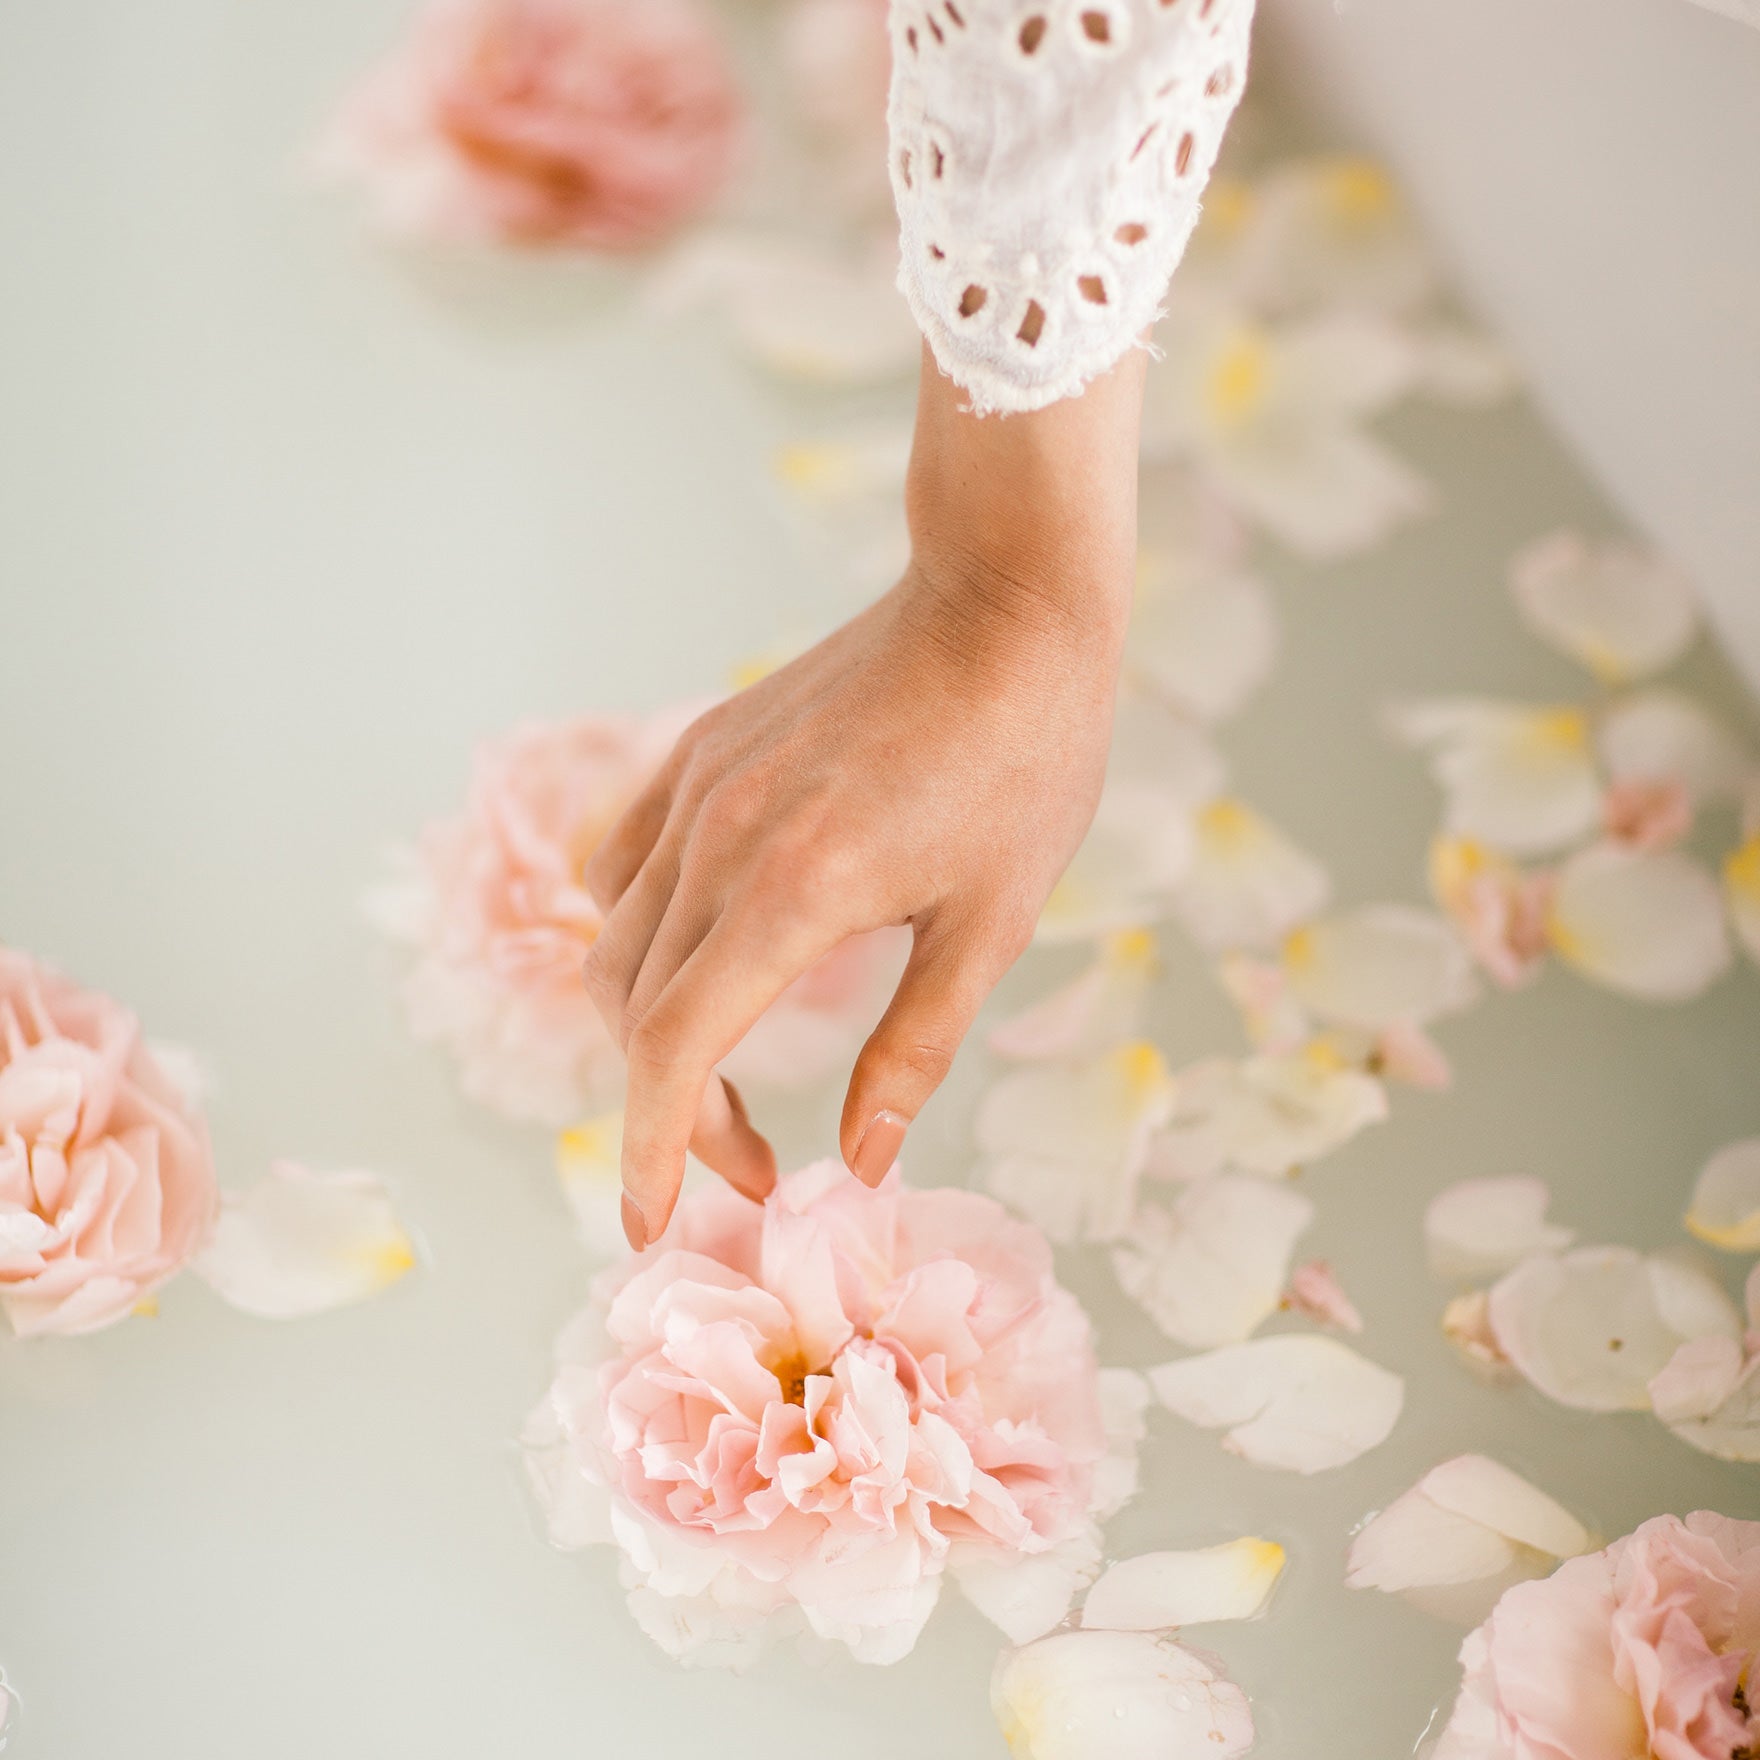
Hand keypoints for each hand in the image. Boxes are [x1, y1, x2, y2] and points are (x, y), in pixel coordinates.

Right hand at [584, 342, 1147, 1246]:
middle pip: (636, 1013)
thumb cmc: (1024, 760)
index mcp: (794, 891)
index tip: (650, 1223)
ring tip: (725, 1077)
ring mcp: (697, 786)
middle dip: (676, 1112)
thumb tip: (860, 1159)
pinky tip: (699, 962)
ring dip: (650, 1031)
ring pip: (615, 942)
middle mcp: (718, 838)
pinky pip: (626, 865)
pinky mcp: (702, 749)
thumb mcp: (992, 925)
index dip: (652, 1149)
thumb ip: (914, 1050)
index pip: (673, 1051)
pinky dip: (638, 938)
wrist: (1002, 601)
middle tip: (754, 1162)